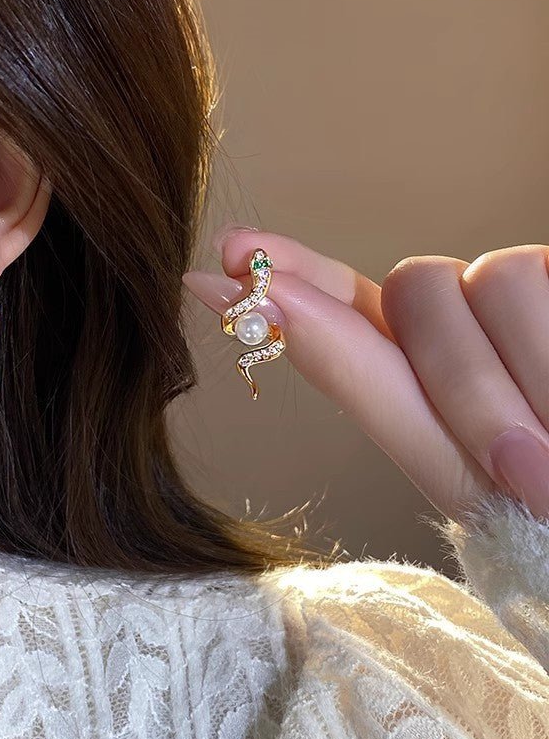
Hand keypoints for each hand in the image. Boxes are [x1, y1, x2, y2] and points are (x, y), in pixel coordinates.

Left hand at [182, 228, 548, 523]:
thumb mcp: (470, 478)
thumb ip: (380, 395)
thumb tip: (267, 308)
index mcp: (429, 383)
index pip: (347, 310)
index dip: (288, 279)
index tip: (221, 260)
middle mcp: (471, 335)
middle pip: (411, 288)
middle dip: (458, 380)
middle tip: (523, 470)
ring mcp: (528, 305)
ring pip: (480, 278)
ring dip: (510, 384)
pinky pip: (528, 276)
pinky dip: (547, 355)